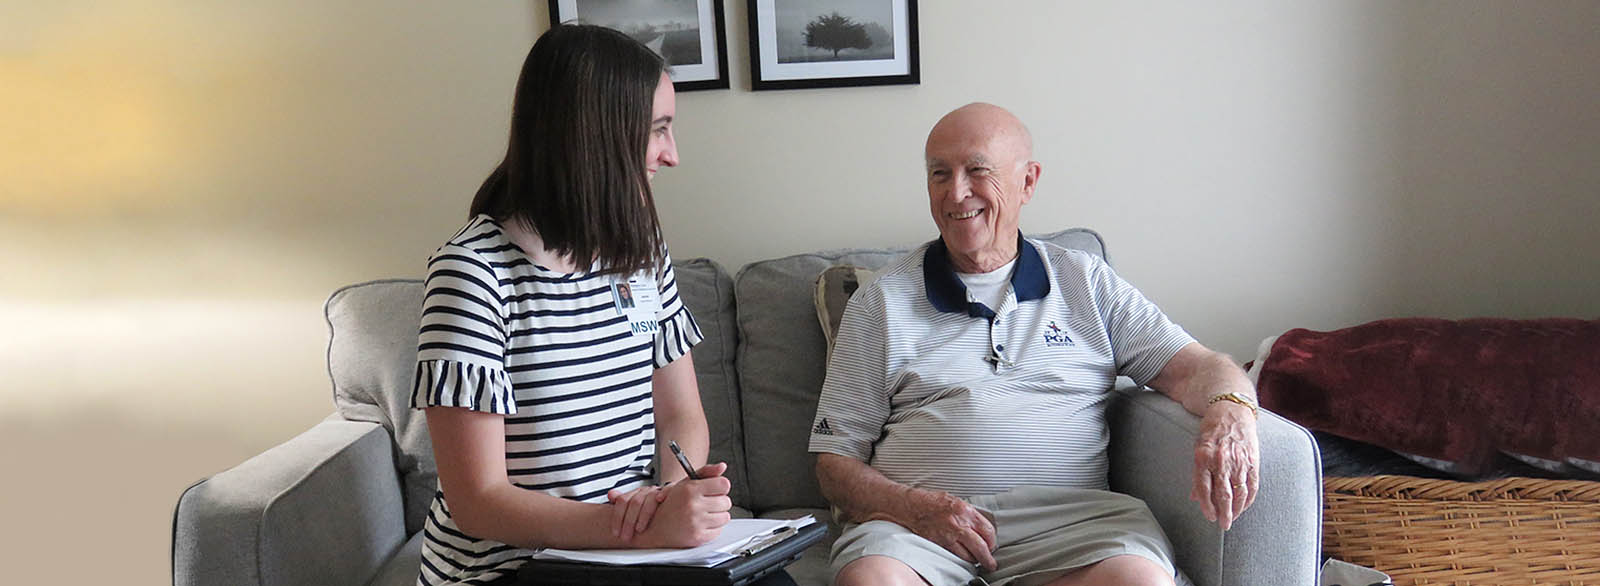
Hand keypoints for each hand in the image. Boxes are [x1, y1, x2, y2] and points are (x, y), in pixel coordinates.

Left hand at [607, 484, 669, 543]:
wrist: (673, 499)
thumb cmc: (650, 508)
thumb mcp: (635, 505)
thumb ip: (622, 501)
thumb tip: (610, 495)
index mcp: (636, 493)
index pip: (623, 501)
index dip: (617, 518)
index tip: (616, 533)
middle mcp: (647, 491)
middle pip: (635, 502)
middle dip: (628, 521)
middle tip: (626, 537)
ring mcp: (660, 491)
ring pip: (650, 499)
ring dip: (643, 515)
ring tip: (639, 529)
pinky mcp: (674, 490)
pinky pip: (669, 488)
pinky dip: (664, 492)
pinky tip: (660, 499)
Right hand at [635, 462, 732, 547]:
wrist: (655, 527)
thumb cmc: (671, 504)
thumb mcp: (685, 483)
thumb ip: (706, 472)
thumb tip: (722, 466)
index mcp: (690, 489)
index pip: (723, 484)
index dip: (720, 487)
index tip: (715, 490)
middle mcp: (693, 505)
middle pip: (726, 501)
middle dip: (719, 502)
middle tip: (707, 503)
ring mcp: (696, 522)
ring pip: (725, 517)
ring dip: (717, 516)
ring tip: (704, 514)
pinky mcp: (698, 536)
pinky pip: (719, 531)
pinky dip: (713, 528)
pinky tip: (702, 524)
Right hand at [896, 488, 996, 570]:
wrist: (912, 506)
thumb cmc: (932, 502)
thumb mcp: (957, 501)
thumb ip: (970, 514)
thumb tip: (982, 527)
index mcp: (965, 510)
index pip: (988, 530)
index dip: (992, 540)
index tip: (992, 544)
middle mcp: (958, 524)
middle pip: (981, 547)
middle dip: (988, 558)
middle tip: (991, 563)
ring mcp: (948, 536)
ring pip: (968, 556)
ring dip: (974, 559)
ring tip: (976, 560)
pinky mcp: (940, 544)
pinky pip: (955, 556)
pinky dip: (961, 558)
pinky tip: (963, 557)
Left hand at [1191, 401, 1260, 529]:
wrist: (1232, 410)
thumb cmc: (1211, 430)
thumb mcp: (1197, 448)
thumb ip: (1198, 474)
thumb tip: (1195, 497)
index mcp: (1203, 457)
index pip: (1204, 488)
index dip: (1207, 506)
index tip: (1210, 517)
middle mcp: (1221, 460)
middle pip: (1224, 494)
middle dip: (1224, 513)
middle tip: (1223, 525)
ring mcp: (1238, 461)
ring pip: (1240, 492)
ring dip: (1237, 509)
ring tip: (1233, 518)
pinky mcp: (1252, 460)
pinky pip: (1252, 485)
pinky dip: (1249, 498)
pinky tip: (1245, 506)